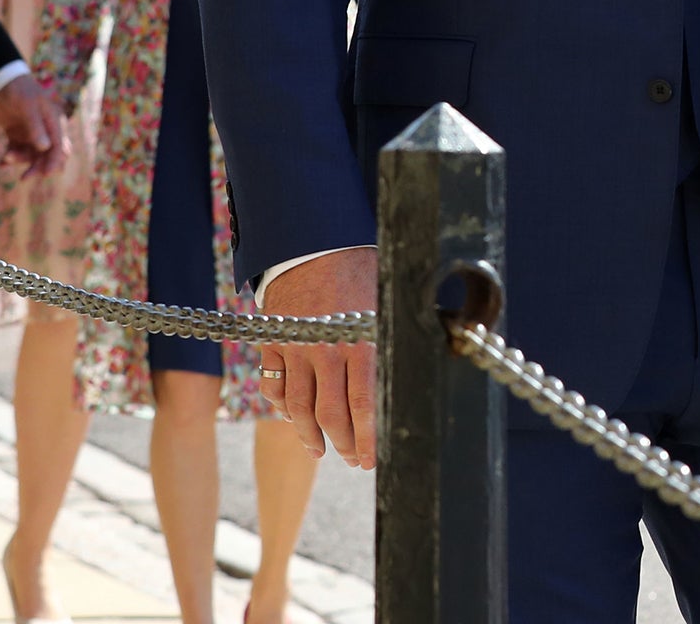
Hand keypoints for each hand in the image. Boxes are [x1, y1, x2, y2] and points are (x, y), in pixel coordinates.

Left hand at [0, 77, 66, 177]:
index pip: (59, 145)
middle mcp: (45, 129)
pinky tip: (2, 163)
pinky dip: (10, 157)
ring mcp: (31, 132)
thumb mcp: (27, 107)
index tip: (46, 174)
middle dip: (37, 166)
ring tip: (6, 159)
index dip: (54, 160)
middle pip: (47, 154)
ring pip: (31, 154)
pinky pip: (16, 150)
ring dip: (20, 160)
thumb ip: (36, 128)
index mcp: (54, 121)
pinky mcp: (16, 133)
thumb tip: (44, 148)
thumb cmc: (17, 90)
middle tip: (25, 177)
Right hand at [259, 248, 378, 467]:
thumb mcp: (388, 299)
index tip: (374, 457)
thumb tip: (426, 359)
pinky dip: (283, 408)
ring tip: (322, 449)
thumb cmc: (361, 266)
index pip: (366, 406)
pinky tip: (294, 420)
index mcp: (362, 342)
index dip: (369, 438)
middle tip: (355, 460)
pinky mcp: (273, 343)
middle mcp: (328, 351)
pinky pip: (274, 386)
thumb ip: (397, 335)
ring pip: (299, 409)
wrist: (313, 240)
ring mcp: (296, 349)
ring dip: (311, 435)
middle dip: (345, 445)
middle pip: (332, 415)